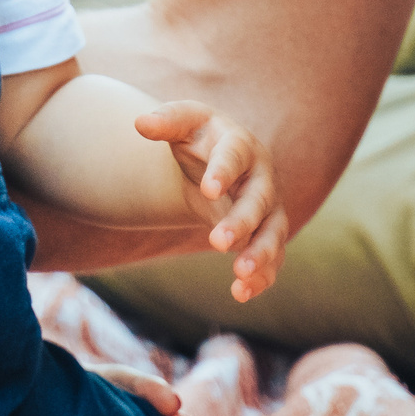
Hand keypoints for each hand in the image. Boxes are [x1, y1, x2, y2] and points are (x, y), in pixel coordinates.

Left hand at [136, 102, 286, 302]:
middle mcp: (261, 177)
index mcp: (241, 145)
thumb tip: (141, 122)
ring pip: (273, 232)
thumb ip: (166, 121)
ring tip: (241, 274)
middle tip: (217, 242)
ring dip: (261, 254)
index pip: (235, 157)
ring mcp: (268, 208)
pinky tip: (241, 294)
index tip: (208, 189)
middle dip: (241, 221)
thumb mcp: (183, 123)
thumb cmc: (200, 138)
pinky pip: (272, 257)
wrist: (217, 159)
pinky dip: (262, 277)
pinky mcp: (266, 233)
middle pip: (258, 200)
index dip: (223, 172)